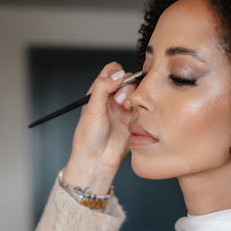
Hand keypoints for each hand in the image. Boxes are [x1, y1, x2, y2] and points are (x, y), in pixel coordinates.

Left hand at [64, 62, 136, 194]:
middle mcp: (112, 100)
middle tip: (119, 100)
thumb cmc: (88, 137)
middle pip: (127, 80)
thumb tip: (118, 74)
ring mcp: (123, 110)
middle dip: (126, 87)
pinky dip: (140, 109)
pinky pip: (142, 108)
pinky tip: (132, 116)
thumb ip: (103, 87)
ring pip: (135, 93)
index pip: (111, 71)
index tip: (116, 83)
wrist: (97, 159)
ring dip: (132, 97)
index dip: (116, 73)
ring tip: (125, 108)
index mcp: (99, 93)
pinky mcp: (133, 121)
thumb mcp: (92, 107)